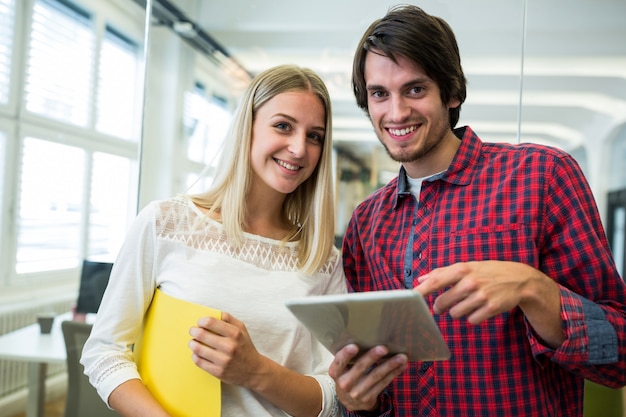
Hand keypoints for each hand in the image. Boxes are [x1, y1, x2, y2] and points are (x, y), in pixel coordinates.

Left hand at [188, 312, 265, 387]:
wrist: (254, 370)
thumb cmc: (245, 347)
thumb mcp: (242, 329)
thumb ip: (229, 319)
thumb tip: (214, 313)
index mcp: (235, 333)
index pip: (211, 322)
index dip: (202, 321)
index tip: (200, 322)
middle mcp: (229, 346)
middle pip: (202, 335)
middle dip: (194, 331)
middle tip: (193, 331)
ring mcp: (223, 360)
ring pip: (198, 349)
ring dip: (192, 344)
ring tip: (193, 342)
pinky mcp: (218, 372)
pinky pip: (199, 362)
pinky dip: (195, 356)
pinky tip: (197, 353)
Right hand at [329, 344, 407, 411]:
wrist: (349, 401)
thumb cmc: (347, 376)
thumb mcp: (342, 369)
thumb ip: (348, 358)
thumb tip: (367, 338)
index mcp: (336, 373)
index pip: (339, 362)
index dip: (346, 354)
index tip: (354, 346)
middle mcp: (345, 383)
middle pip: (360, 368)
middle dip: (372, 357)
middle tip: (384, 348)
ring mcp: (357, 392)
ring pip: (376, 376)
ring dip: (390, 365)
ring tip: (401, 357)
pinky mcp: (369, 397)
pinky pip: (384, 383)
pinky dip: (394, 373)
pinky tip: (401, 366)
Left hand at [415, 260, 562, 345]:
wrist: (520, 279)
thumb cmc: (488, 271)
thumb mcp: (467, 266)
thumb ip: (442, 272)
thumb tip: (421, 278)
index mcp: (462, 269)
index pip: (435, 281)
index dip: (421, 291)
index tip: (409, 298)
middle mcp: (470, 282)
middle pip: (442, 303)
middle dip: (440, 307)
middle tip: (443, 306)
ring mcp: (481, 296)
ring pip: (455, 314)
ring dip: (458, 312)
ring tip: (468, 303)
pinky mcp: (491, 308)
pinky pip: (471, 320)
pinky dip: (473, 317)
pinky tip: (480, 309)